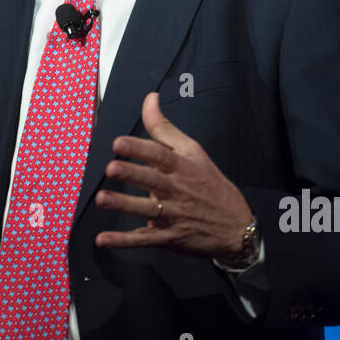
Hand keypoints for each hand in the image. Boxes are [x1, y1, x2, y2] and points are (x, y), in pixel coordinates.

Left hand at [94, 92, 253, 260]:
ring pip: (147, 210)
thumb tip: (149, 98)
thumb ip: (165, 128)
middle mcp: (177, 190)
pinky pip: (144, 239)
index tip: (118, 143)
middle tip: (112, 168)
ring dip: (125, 206)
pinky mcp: (169, 237)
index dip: (139, 149)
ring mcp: (173, 215)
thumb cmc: (210, 184)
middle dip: (132, 174)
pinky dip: (123, 241)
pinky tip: (102, 239)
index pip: (160, 155)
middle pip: (152, 181)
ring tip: (103, 199)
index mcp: (182, 167)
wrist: (237, 227)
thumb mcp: (193, 152)